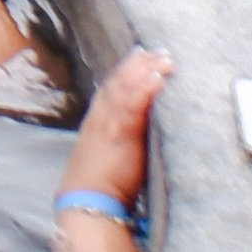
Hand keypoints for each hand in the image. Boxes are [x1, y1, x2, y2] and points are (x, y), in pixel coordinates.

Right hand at [69, 46, 165, 196]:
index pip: (111, 87)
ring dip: (145, 70)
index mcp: (96, 121)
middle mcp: (100, 116)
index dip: (126, 70)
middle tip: (159, 51)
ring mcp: (109, 122)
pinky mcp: (120, 133)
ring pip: (125, 87)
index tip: (142, 57)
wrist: (87, 201)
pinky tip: (157, 78)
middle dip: (138, 63)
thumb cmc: (99, 185)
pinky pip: (133, 105)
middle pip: (118, 81)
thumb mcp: (107, 156)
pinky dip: (145, 89)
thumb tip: (138, 135)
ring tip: (164, 59)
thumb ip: (120, 140)